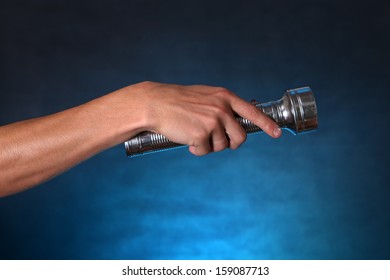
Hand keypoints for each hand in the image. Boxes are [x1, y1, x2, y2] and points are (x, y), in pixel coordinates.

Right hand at [130, 82, 281, 155]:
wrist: (155, 103)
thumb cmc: (177, 101)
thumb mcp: (204, 97)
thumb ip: (221, 107)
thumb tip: (233, 125)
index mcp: (224, 97)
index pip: (252, 112)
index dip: (267, 124)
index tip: (277, 134)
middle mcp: (222, 108)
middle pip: (240, 136)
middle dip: (232, 144)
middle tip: (219, 142)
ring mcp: (213, 122)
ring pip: (222, 146)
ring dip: (210, 146)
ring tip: (195, 135)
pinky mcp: (202, 134)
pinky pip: (205, 151)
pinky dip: (196, 150)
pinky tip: (187, 140)